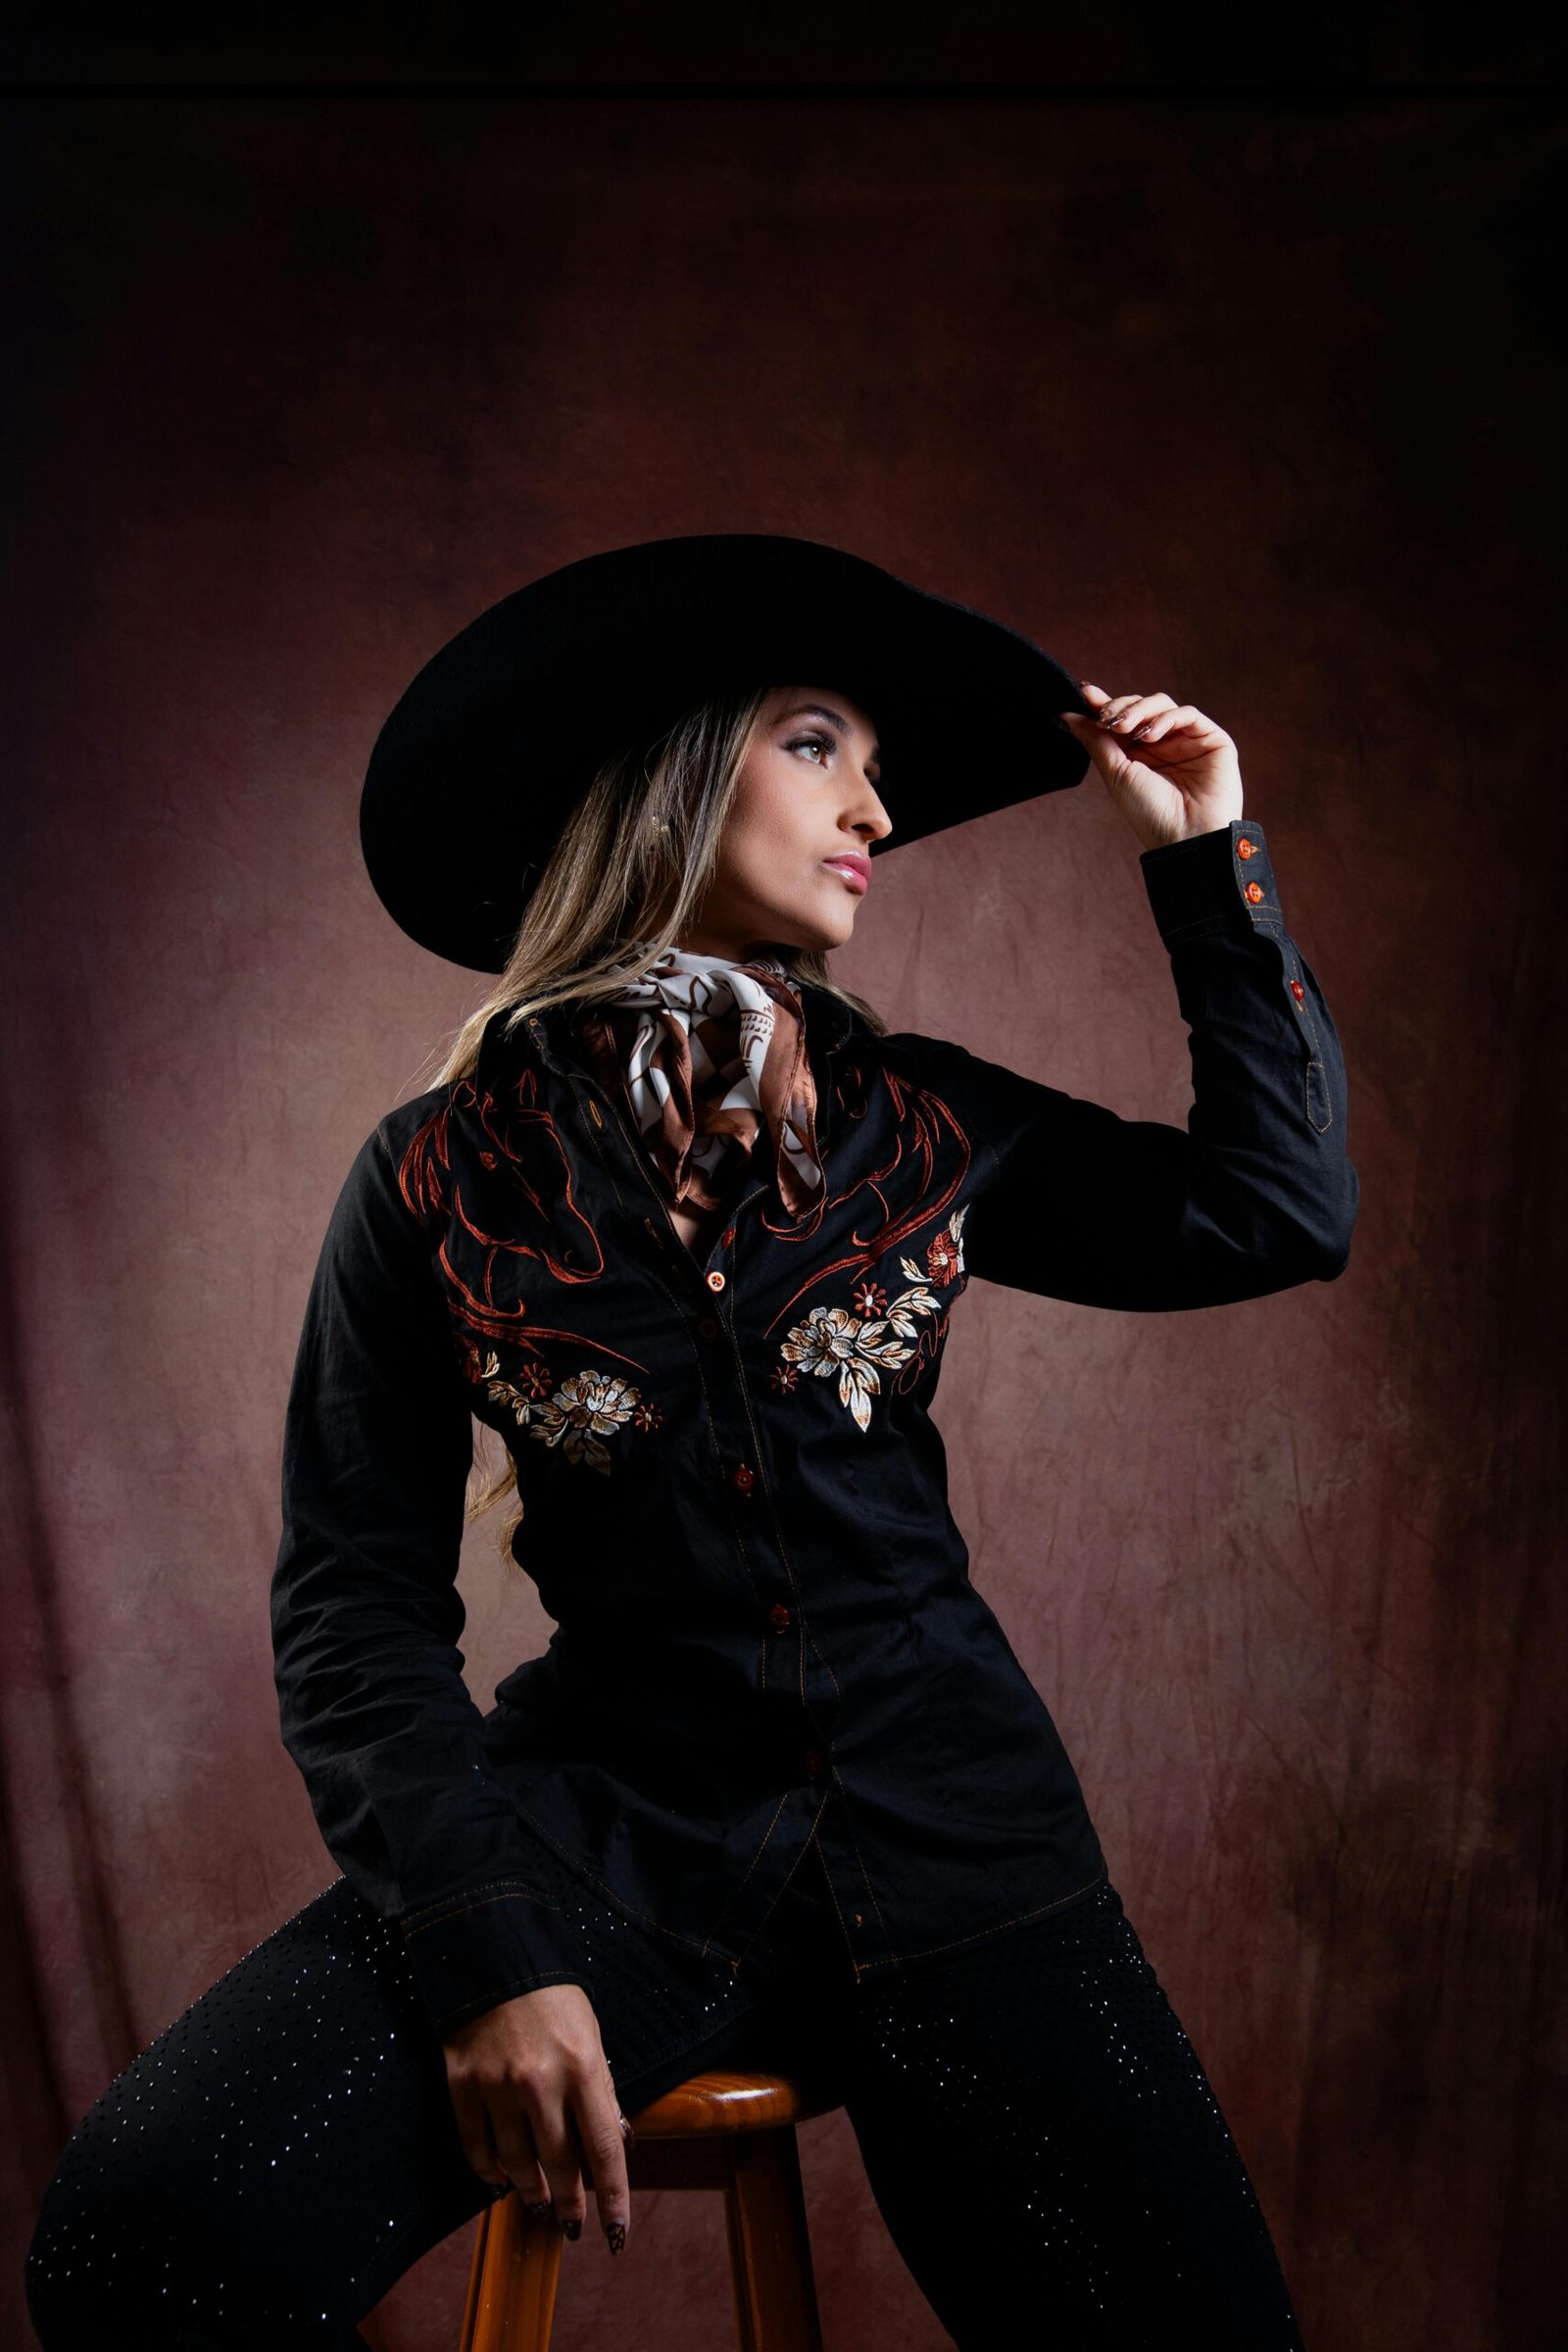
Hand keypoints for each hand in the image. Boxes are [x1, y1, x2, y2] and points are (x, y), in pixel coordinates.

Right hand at [443, 1982, 633, 2254]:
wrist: (495, 1956)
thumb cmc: (552, 1999)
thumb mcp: (591, 2034)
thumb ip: (600, 2089)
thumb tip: (613, 2143)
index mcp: (582, 2066)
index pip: (602, 2149)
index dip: (612, 2197)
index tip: (616, 2233)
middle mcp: (540, 2081)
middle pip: (559, 2164)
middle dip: (570, 2202)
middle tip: (573, 2223)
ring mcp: (497, 2085)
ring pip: (515, 2163)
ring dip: (529, 2190)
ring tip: (538, 2202)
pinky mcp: (462, 2083)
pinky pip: (475, 2146)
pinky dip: (488, 2171)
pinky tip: (499, 2180)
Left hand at [1060, 682, 1243, 850]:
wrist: (1186, 836)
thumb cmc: (1150, 813)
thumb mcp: (1115, 774)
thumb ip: (1095, 741)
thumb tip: (1068, 715)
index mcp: (1139, 754)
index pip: (1121, 718)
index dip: (1103, 703)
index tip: (1084, 693)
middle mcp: (1163, 744)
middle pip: (1140, 706)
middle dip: (1120, 707)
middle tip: (1106, 719)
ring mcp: (1187, 740)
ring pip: (1161, 704)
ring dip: (1140, 710)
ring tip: (1126, 729)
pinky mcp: (1211, 739)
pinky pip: (1187, 714)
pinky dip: (1166, 718)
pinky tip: (1150, 736)